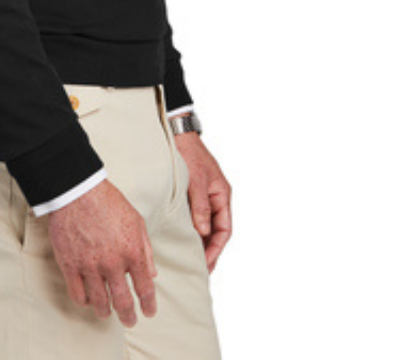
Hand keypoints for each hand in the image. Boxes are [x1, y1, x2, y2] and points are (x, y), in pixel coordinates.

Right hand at [47, 180, 159, 327]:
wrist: (78, 190)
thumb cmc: (109, 202)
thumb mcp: (136, 221)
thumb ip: (146, 249)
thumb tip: (152, 274)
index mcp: (132, 252)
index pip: (145, 289)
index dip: (149, 305)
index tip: (149, 312)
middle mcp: (113, 263)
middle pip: (123, 302)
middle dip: (128, 316)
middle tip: (129, 321)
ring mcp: (90, 266)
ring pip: (99, 303)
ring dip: (105, 312)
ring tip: (107, 313)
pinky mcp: (70, 265)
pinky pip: (77, 294)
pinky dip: (84, 301)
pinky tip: (88, 299)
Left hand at [175, 134, 233, 272]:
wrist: (178, 133)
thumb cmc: (190, 153)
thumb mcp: (196, 180)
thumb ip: (200, 206)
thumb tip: (203, 232)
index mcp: (223, 195)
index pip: (224, 230)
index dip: (216, 249)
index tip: (206, 264)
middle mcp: (216, 198)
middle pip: (216, 231)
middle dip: (209, 251)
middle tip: (199, 269)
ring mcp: (205, 196)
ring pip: (206, 225)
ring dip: (200, 242)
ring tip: (191, 259)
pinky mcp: (192, 194)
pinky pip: (196, 217)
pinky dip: (192, 230)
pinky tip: (182, 239)